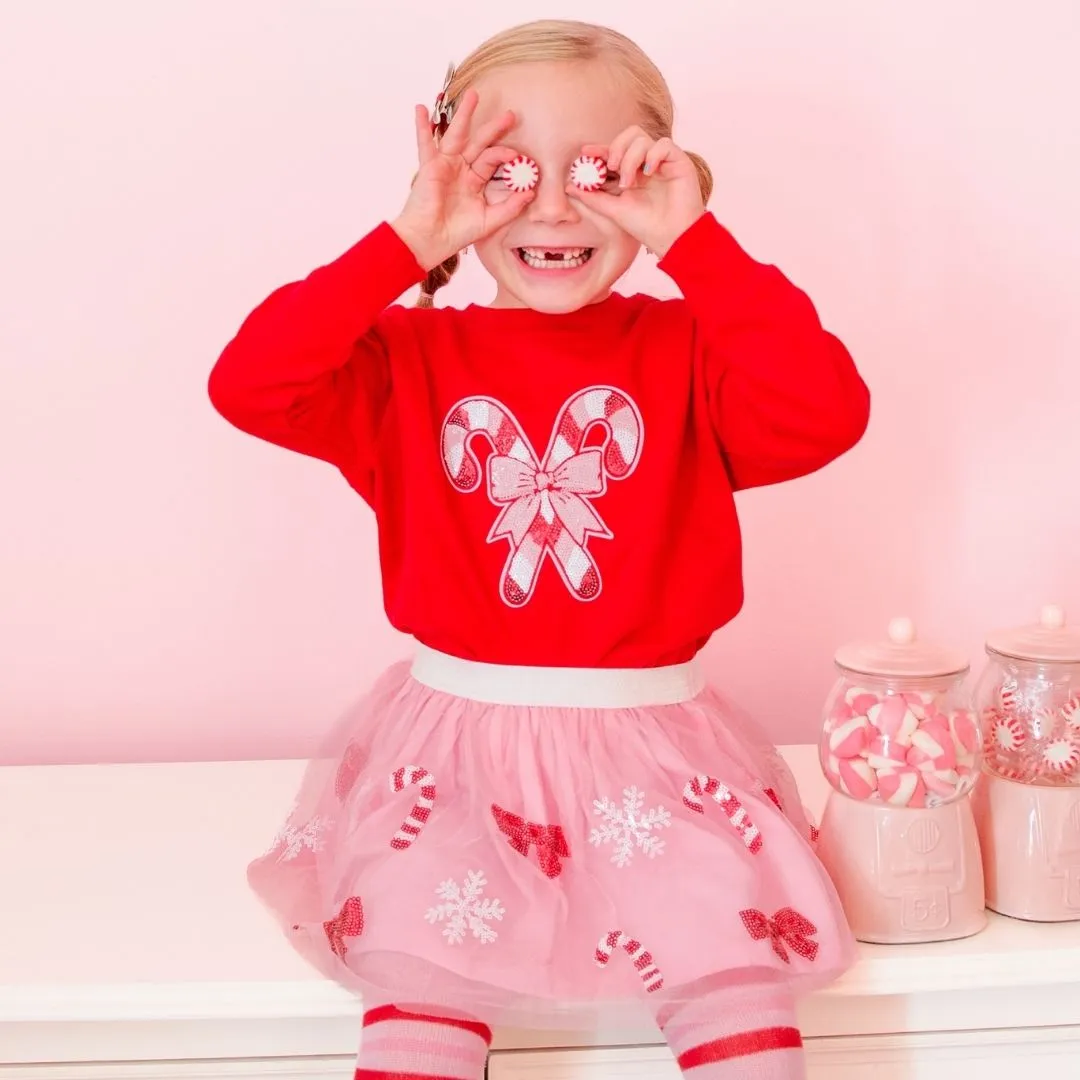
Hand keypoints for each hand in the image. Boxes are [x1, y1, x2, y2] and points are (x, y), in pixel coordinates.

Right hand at [391, 90, 533, 270]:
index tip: (518, 157)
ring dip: (464, 115)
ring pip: (456, 135)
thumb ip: (510, 207)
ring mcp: (445, 166)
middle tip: (510, 114)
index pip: (493, 160)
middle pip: (479, 142)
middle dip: (494, 128)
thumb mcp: (490, 221)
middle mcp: (461, 170)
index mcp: (474, 181)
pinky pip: (425, 143)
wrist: (431, 241)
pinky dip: (422, 126)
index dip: (505, 156)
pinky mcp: (430, 167)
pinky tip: (420, 108)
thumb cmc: (456, 234)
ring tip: (473, 95)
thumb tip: (530, 193)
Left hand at [568, 126, 704, 257]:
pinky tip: (648, 173)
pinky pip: (664, 144)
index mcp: (632, 172)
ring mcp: (662, 161)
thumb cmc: (646, 226)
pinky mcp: (678, 161)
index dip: (599, 149)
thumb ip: (593, 197)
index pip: (614, 152)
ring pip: (642, 138)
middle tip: (610, 166)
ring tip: (629, 182)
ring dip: (631, 157)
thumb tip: (569, 187)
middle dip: (616, 148)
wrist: (671, 237)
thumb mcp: (614, 210)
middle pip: (629, 135)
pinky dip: (653, 154)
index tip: (584, 152)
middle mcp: (646, 163)